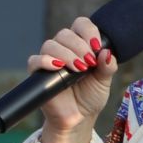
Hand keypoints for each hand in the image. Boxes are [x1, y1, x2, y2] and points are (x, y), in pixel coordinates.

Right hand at [29, 16, 118, 142]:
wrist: (79, 118)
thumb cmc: (90, 96)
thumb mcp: (104, 81)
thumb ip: (108, 66)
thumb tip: (107, 52)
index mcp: (80, 45)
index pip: (80, 25)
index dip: (88, 31)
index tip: (97, 46)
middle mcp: (63, 49)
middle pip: (65, 33)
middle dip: (79, 46)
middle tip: (89, 63)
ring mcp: (50, 60)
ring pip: (50, 44)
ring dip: (66, 54)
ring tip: (79, 69)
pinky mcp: (38, 74)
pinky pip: (34, 60)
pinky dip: (45, 61)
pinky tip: (58, 67)